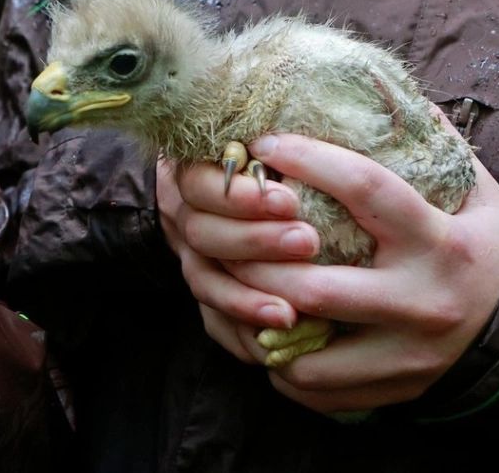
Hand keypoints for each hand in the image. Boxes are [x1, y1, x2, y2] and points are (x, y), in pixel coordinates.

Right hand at [157, 158, 317, 361]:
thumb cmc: (286, 169)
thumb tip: (299, 151)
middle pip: (202, 233)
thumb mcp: (281, 153)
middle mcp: (191, 217)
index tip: (288, 200)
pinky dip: (241, 337)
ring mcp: (198, 260)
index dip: (239, 196)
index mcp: (202, 172)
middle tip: (307, 242)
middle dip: (253, 241)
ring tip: (287, 313)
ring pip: (205, 283)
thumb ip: (288, 150)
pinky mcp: (210, 300)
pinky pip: (214, 324)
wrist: (260, 201)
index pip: (201, 184)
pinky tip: (273, 349)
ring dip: (243, 298)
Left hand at [220, 133, 498, 412]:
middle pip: (315, 286)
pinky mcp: (393, 390)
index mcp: (442, 243)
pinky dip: (278, 361)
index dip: (309, 160)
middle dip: (255, 262)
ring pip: (304, 347)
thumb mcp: (478, 196)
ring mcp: (408, 355)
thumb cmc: (485, 252)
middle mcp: (423, 302)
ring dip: (255, 318)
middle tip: (222, 232)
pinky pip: (313, 386)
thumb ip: (434, 149)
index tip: (264, 142)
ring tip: (232, 285)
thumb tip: (382, 90)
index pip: (368, 192)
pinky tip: (265, 330)